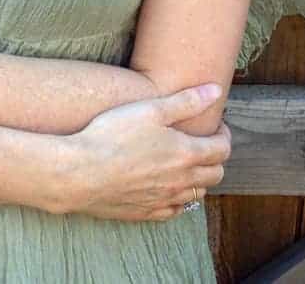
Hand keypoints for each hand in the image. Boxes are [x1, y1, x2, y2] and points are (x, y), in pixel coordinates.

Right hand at [60, 85, 230, 220]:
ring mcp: (164, 200)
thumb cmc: (113, 134)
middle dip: (216, 157)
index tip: (216, 126)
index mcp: (186, 153)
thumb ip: (187, 101)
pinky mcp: (146, 212)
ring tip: (186, 163)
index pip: (222, 149)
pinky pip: (175, 210)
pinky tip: (168, 187)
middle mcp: (181, 181)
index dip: (224, 135)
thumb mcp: (151, 109)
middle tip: (204, 143)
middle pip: (215, 175)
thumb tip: (215, 90)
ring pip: (197, 195)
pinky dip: (179, 199)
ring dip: (199, 179)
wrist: (81, 172)